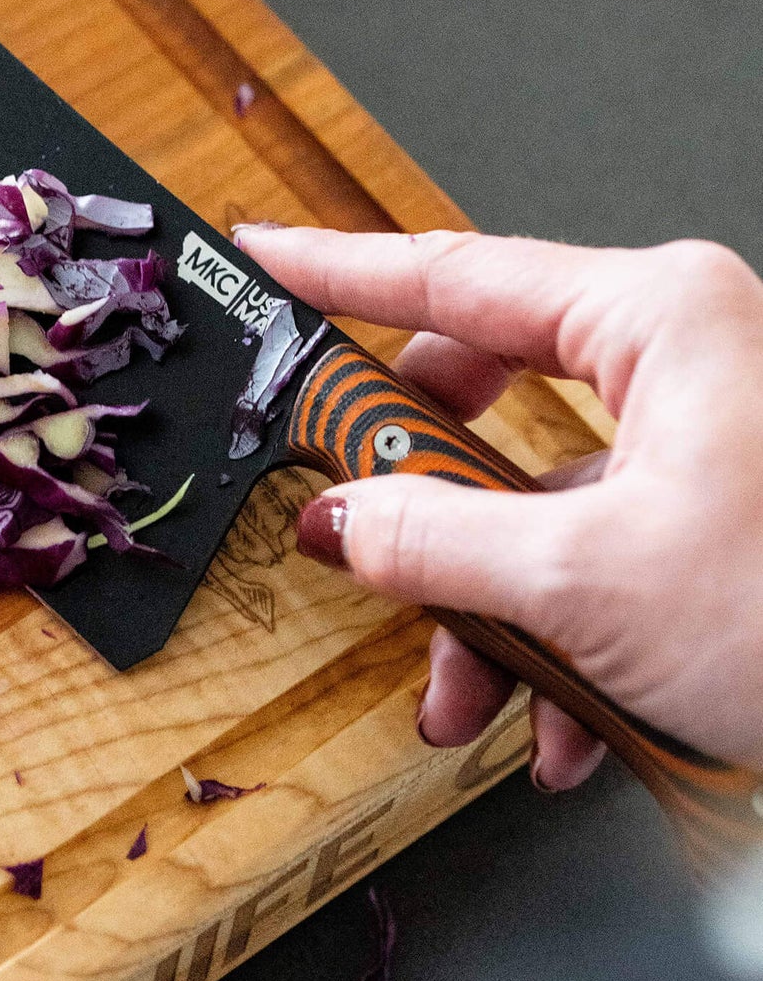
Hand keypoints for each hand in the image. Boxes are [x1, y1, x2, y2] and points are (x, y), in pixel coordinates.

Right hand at [236, 227, 762, 791]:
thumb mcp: (589, 580)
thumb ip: (430, 539)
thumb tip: (337, 519)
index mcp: (660, 318)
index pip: (451, 274)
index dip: (341, 270)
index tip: (268, 258)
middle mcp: (683, 362)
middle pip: (482, 400)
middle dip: (417, 503)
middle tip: (347, 529)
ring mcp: (701, 445)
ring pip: (532, 505)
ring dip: (485, 608)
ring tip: (467, 694)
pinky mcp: (712, 520)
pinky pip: (592, 560)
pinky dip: (557, 640)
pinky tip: (562, 723)